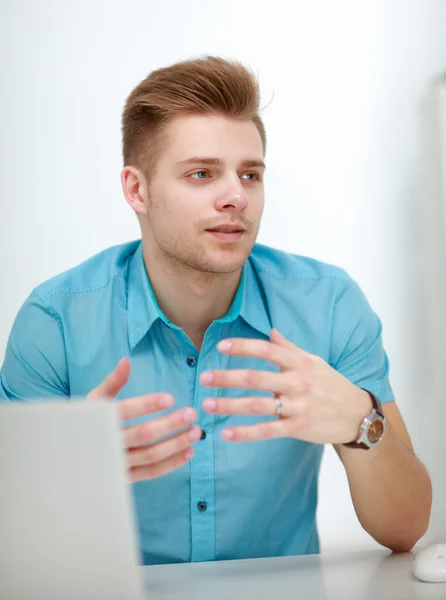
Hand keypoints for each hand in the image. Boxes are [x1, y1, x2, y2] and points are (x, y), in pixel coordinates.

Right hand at [87, 358, 200, 481]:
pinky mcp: (125, 478)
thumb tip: (126, 361)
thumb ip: (113, 382)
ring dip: (176, 444)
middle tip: (192, 413)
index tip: (170, 398)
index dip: (148, 404)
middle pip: (143, 435)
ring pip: (151, 455)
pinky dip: (172, 463)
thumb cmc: (85, 422)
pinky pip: (151, 472)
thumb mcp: (94, 400)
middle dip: (170, 424)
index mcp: (99, 420)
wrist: (70, 456)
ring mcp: (117, 464)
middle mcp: (108, 444)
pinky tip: (189, 451)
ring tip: (196, 432)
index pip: (125, 411)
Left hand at [200, 329, 370, 443]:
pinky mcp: (298, 427)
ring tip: (208, 404)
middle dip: (228, 377)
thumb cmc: (330, 383)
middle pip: (256, 378)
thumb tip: (271, 331)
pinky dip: (245, 433)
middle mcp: (298, 382)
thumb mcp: (313, 361)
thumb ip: (289, 348)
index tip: (220, 346)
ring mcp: (298, 406)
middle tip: (204, 377)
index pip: (267, 350)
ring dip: (230, 405)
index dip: (242, 347)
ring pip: (258, 405)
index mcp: (299, 362)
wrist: (356, 414)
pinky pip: (267, 431)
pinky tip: (226, 433)